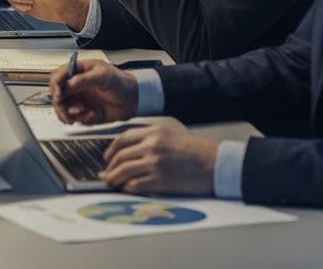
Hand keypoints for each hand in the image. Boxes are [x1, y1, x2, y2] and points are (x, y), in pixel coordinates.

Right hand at [50, 58, 137, 124]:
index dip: (55, 87)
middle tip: (68, 114)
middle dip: (61, 106)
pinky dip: (85, 119)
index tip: (59, 97)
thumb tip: (67, 84)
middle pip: (56, 96)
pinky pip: (76, 119)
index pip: (57, 77)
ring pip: (63, 110)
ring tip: (86, 112)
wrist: (133, 100)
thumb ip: (84, 80)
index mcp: (77, 72)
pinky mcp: (83, 112)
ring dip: (72, 114)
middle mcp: (75, 86)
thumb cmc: (120, 82)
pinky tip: (95, 114)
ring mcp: (78, 99)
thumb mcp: (103, 76)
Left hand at [101, 126, 218, 194]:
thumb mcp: (171, 136)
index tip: (107, 157)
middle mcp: (152, 145)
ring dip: (113, 179)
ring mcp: (155, 163)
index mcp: (154, 132)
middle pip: (120, 156)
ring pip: (123, 171)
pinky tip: (126, 189)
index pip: (123, 138)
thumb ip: (151, 140)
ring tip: (110, 183)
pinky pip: (135, 185)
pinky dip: (127, 188)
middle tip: (106, 173)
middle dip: (110, 167)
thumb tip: (131, 152)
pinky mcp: (160, 180)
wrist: (216, 164)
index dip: (111, 149)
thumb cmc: (198, 152)